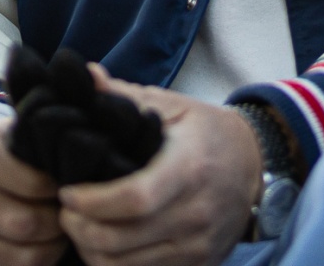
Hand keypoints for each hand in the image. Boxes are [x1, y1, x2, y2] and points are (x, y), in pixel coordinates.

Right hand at [0, 119, 66, 265]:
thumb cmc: (16, 156)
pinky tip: (39, 249)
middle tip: (70, 217)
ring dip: (50, 249)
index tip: (61, 186)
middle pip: (20, 222)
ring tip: (60, 235)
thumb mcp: (25, 135)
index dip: (38, 182)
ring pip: (18, 257)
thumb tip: (78, 170)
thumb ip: (46, 143)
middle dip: (56, 223)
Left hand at [56, 70, 261, 265]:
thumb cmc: (208, 134)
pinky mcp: (197, 264)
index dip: (92, 201)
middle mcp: (195, 213)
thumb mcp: (174, 107)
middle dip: (79, 228)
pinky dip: (114, 265)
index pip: (134, 198)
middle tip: (66, 210)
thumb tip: (83, 76)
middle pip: (120, 239)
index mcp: (189, 168)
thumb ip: (125, 96)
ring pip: (124, 265)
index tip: (68, 191)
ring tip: (82, 226)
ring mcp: (197, 245)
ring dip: (91, 249)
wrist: (257, 165)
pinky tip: (106, 243)